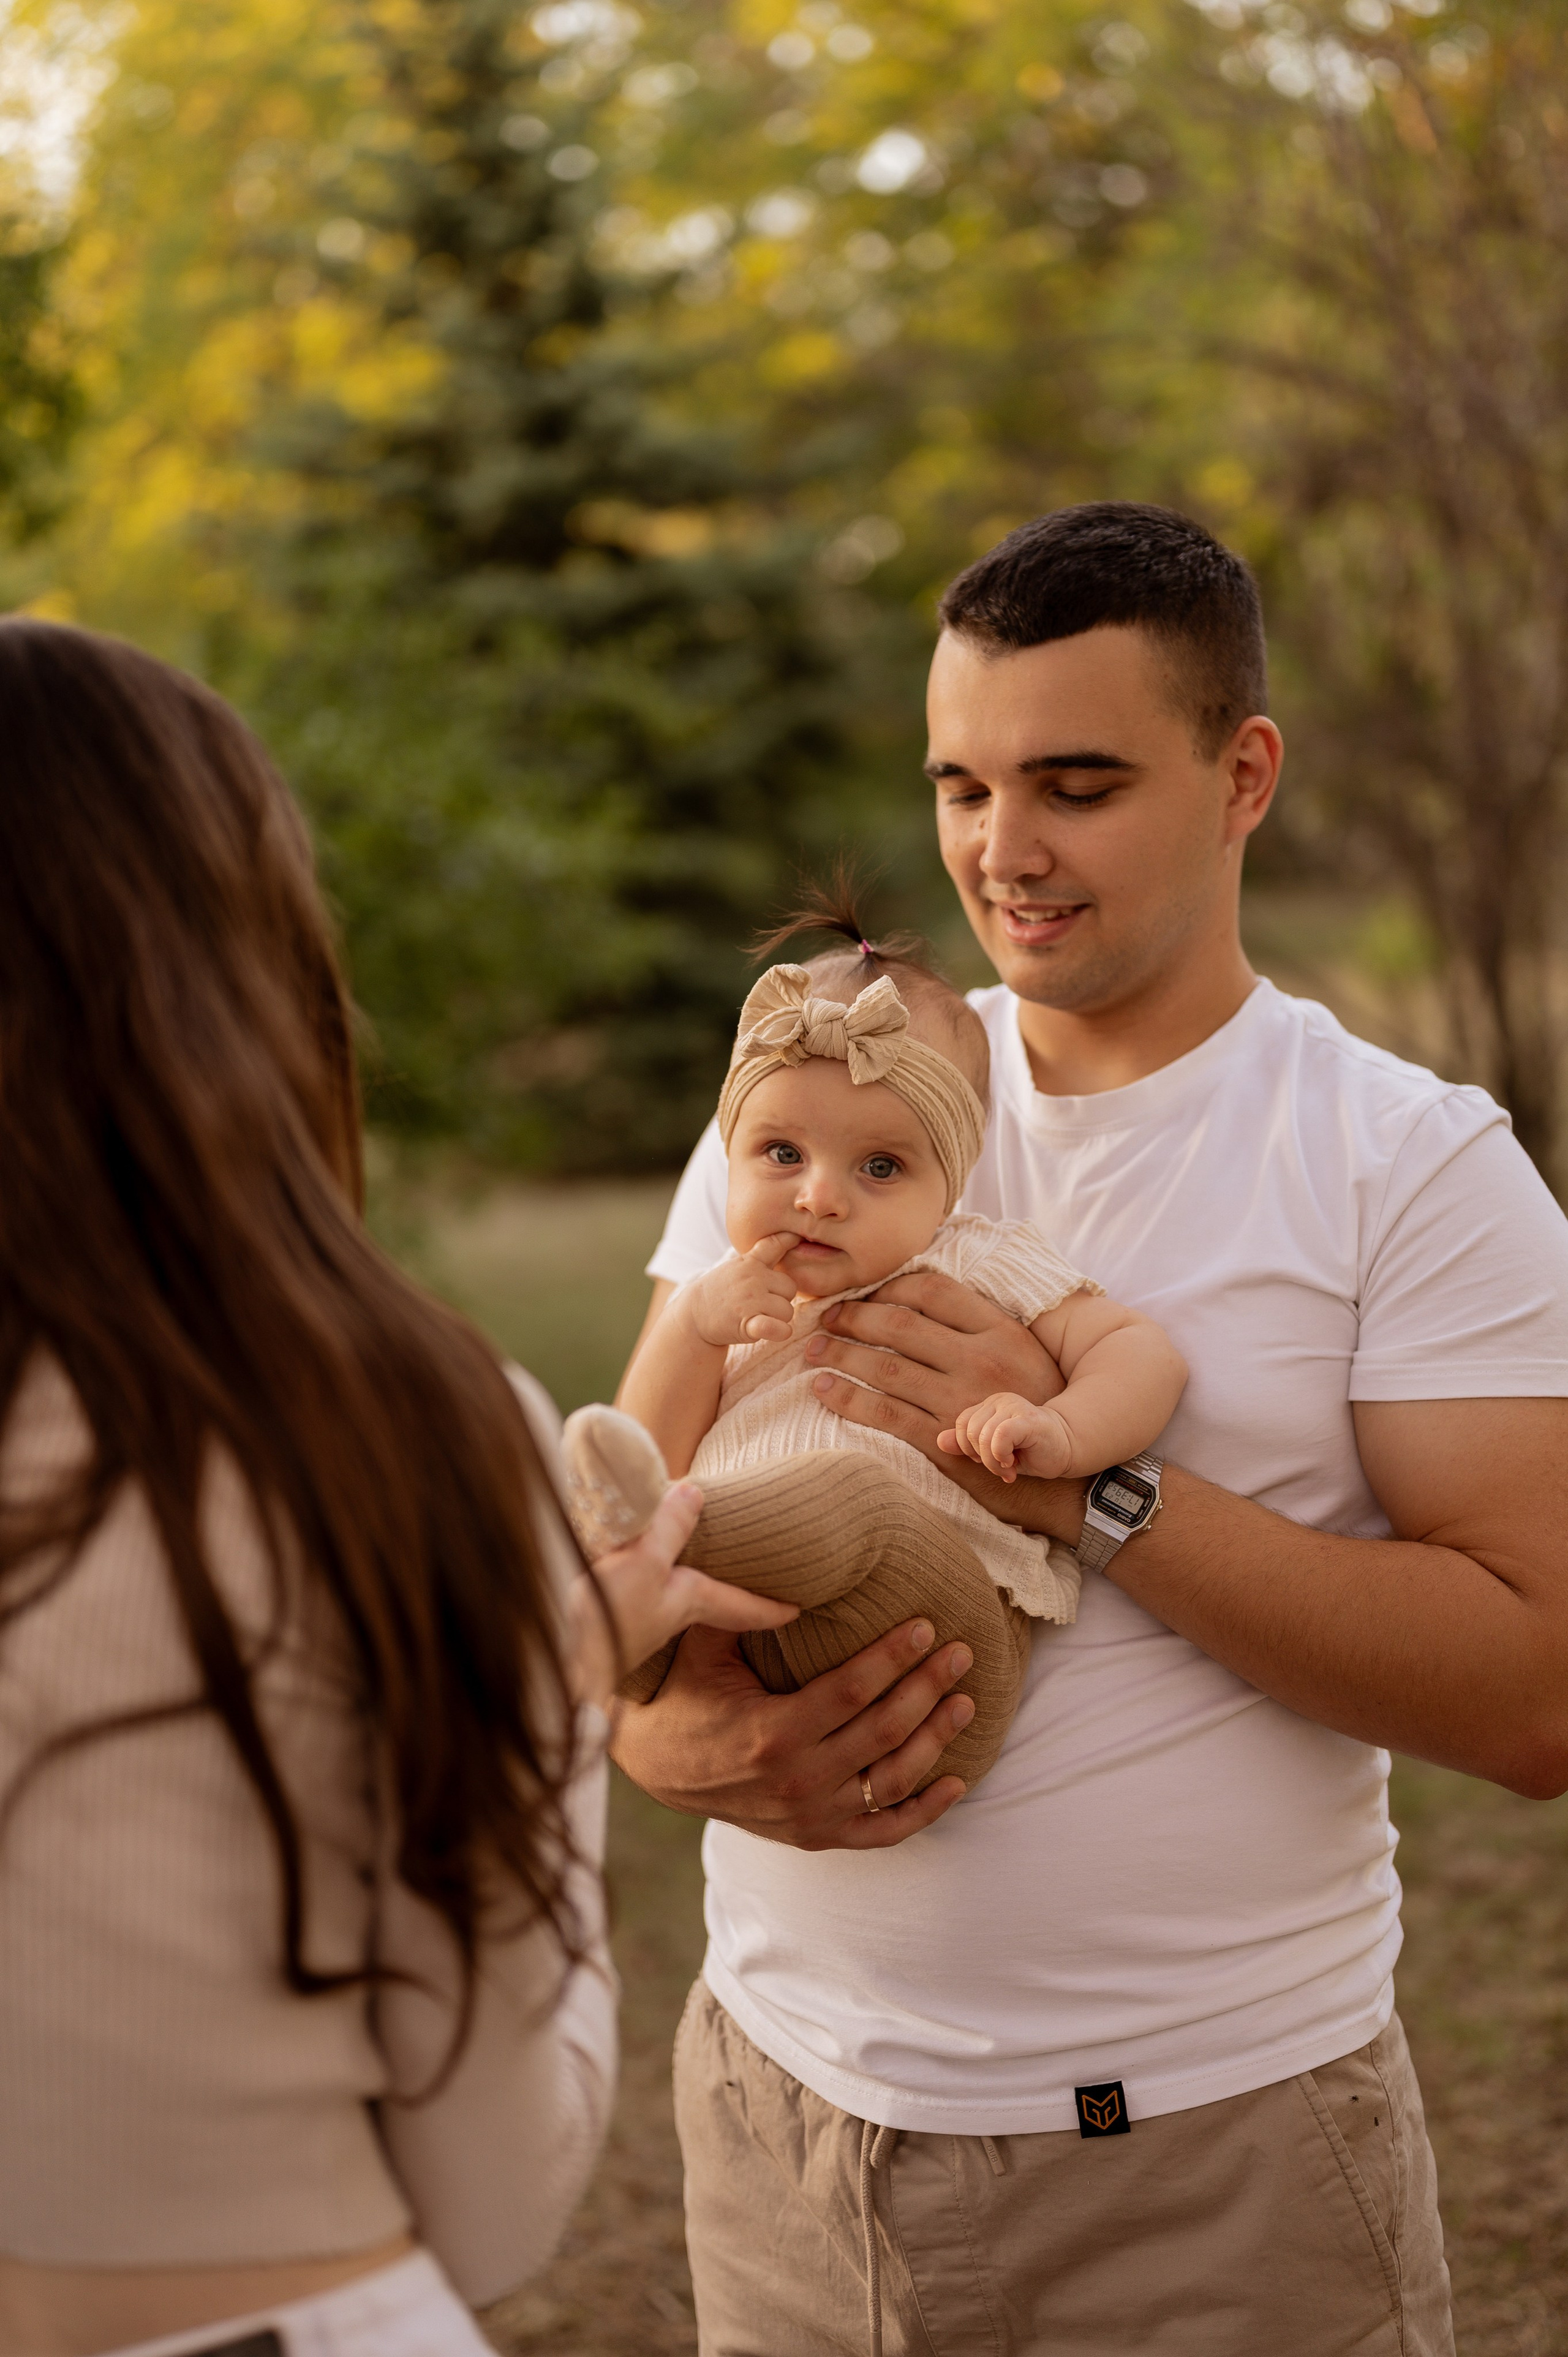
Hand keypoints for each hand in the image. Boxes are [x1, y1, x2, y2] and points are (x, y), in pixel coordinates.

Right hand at [572, 1483, 799, 1711]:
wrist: (547, 1662)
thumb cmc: (604, 1617)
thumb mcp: (645, 1563)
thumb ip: (669, 1529)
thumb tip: (695, 1493)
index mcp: (684, 1603)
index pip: (739, 1605)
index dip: (770, 1606)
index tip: (798, 1611)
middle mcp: (660, 1615)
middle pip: (701, 1598)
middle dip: (720, 1588)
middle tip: (742, 1575)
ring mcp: (627, 1621)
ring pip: (662, 1594)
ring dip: (672, 1579)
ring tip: (677, 1561)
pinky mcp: (594, 1618)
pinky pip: (624, 1591)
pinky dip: (631, 1576)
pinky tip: (617, 1569)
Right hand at [609, 1617, 977, 1848]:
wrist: (659, 1769)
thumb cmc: (687, 1695)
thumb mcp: (702, 1647)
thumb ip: (739, 1605)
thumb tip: (785, 1561)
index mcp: (771, 1732)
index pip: (851, 1691)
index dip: (894, 1658)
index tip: (926, 1627)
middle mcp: (796, 1781)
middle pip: (883, 1733)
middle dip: (928, 1689)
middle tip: (962, 1653)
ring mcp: (809, 1816)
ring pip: (891, 1782)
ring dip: (935, 1742)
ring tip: (965, 1702)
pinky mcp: (816, 1838)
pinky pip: (881, 1832)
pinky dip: (923, 1811)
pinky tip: (957, 1783)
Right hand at [687, 1233, 798, 1345]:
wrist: (694, 1316)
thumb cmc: (721, 1290)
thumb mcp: (738, 1266)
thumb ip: (762, 1254)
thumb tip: (791, 1236)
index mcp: (750, 1263)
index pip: (775, 1244)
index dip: (790, 1239)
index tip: (800, 1235)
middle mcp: (752, 1279)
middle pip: (790, 1288)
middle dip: (781, 1298)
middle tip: (763, 1304)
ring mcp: (750, 1301)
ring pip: (787, 1311)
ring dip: (778, 1318)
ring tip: (759, 1316)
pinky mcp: (748, 1325)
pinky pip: (778, 1328)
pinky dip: (780, 1331)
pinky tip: (774, 1330)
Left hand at [800, 1270, 1086, 1542]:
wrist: (1063, 1477)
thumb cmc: (1038, 1408)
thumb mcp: (1023, 1355)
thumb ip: (980, 1328)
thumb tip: (921, 1301)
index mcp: (1001, 1331)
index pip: (932, 1290)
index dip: (888, 1287)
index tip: (862, 1292)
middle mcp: (981, 1361)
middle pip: (901, 1324)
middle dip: (853, 1317)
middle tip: (824, 1317)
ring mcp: (961, 1401)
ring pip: (886, 1368)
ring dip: (841, 1355)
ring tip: (814, 1349)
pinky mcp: (944, 1441)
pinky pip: (885, 1413)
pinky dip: (848, 1398)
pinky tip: (824, 1389)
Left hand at [940, 1392, 1074, 1481]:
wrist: (1066, 1449)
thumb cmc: (1029, 1451)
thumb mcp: (993, 1451)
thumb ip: (967, 1444)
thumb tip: (939, 1441)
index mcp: (988, 1405)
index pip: (961, 1425)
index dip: (969, 1449)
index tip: (987, 1461)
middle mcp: (999, 1400)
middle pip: (970, 1432)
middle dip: (981, 1458)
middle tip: (1000, 1468)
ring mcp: (1014, 1406)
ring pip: (983, 1436)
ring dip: (993, 1462)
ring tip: (1008, 1468)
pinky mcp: (1028, 1418)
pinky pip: (999, 1436)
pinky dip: (1001, 1456)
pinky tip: (1013, 1463)